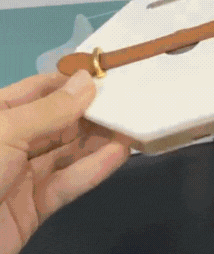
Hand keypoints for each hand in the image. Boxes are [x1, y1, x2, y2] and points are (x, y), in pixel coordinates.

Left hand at [0, 70, 131, 253]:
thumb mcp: (6, 132)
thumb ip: (50, 109)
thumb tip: (88, 80)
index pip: (41, 89)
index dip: (74, 82)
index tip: (107, 77)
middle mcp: (12, 141)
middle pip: (60, 121)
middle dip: (93, 113)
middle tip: (128, 103)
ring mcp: (23, 174)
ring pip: (68, 152)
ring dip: (99, 141)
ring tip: (131, 127)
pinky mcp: (35, 206)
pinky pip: (68, 183)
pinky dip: (94, 169)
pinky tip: (119, 154)